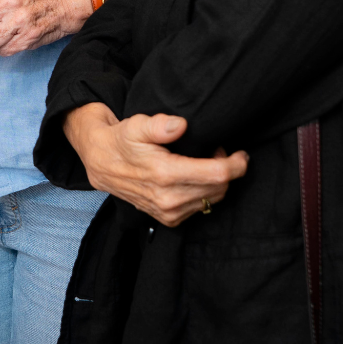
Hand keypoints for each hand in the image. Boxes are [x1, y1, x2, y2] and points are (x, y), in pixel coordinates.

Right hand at [63, 103, 248, 226]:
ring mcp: (169, 212)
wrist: (101, 164)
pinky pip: (200, 208)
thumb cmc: (122, 141)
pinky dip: (205, 193)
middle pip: (219, 189)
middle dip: (227, 170)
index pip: (217, 175)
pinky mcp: (168, 219)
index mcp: (165, 174)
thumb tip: (180, 124)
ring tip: (206, 162)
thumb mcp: (136, 125)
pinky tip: (194, 178)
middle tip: (218, 151)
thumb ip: (159, 125)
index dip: (236, 164)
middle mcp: (169, 199)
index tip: (241, 154)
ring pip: (212, 200)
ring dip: (217, 182)